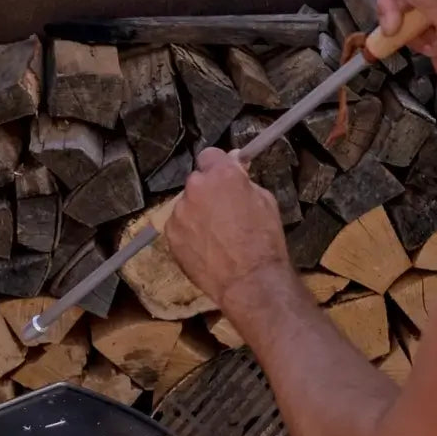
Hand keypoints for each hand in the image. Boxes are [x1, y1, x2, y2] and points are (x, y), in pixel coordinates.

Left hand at [166, 149, 290, 309]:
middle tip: (224, 211)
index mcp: (221, 175)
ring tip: (215, 235)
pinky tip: (205, 247)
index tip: (226, 177)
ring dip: (197, 212)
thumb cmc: (265, 240)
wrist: (249, 281)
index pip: (210, 155)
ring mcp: (179, 211)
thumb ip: (244, 181)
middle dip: (208, 191)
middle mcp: (196, 187)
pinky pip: (179, 225)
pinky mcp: (170, 234)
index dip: (218, 166)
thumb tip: (236, 168)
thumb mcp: (266, 201)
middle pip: (197, 181)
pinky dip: (189, 232)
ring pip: (187, 204)